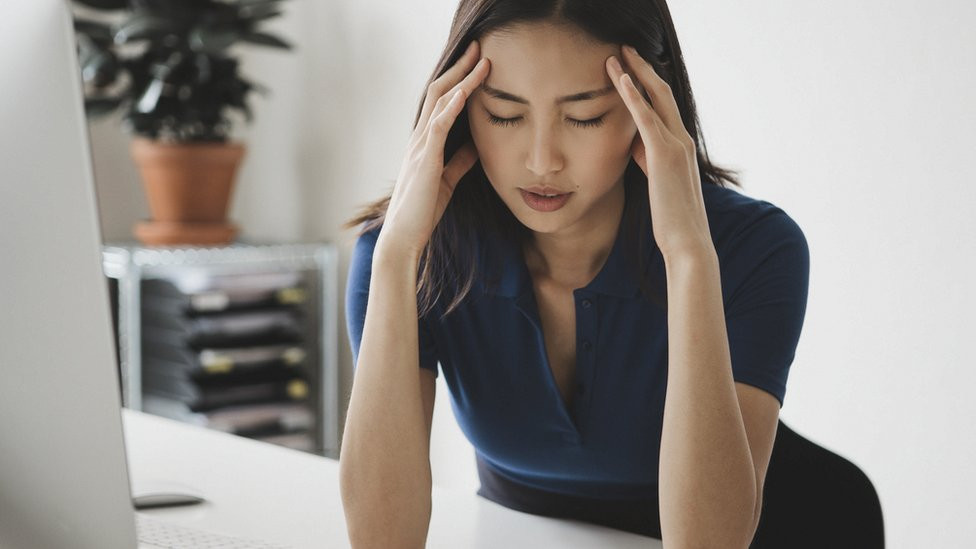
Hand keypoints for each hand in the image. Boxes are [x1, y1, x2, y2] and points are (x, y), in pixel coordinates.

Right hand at [379, 40, 490, 256]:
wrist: (404, 236)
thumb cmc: (423, 211)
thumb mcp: (448, 180)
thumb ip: (460, 160)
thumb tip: (477, 145)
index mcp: (424, 143)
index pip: (440, 102)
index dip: (458, 80)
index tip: (476, 64)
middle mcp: (419, 139)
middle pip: (439, 92)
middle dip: (460, 68)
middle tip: (479, 49)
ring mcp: (420, 147)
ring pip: (439, 102)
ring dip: (462, 79)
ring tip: (481, 61)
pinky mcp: (425, 160)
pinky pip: (438, 126)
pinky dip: (452, 106)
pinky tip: (466, 91)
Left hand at [605, 45, 713, 260]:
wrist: (688, 242)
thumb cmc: (672, 220)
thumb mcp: (657, 183)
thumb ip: (648, 160)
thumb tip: (634, 146)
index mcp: (680, 147)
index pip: (664, 107)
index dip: (647, 85)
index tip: (630, 68)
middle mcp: (681, 140)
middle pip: (662, 92)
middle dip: (642, 68)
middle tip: (624, 49)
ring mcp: (675, 145)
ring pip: (655, 98)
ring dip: (634, 73)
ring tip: (616, 54)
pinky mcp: (664, 155)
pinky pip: (646, 118)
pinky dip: (633, 96)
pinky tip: (620, 78)